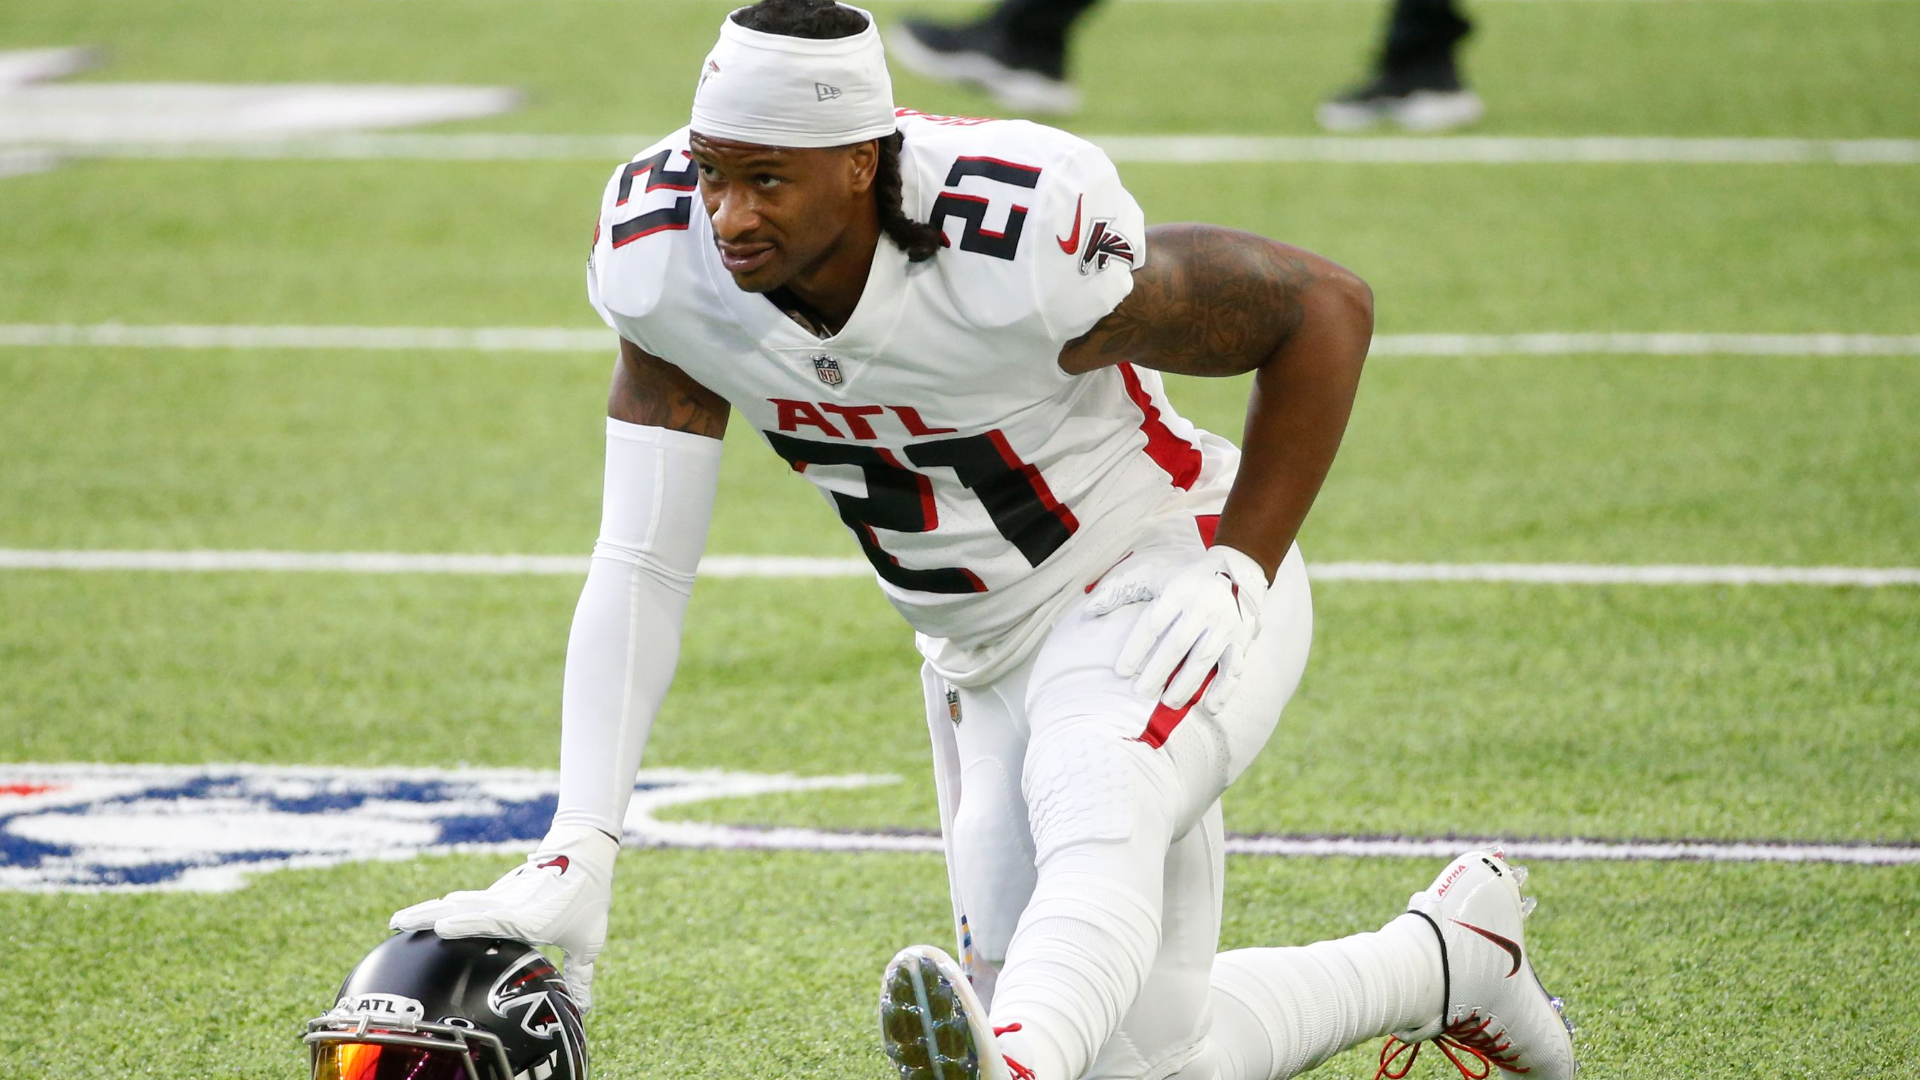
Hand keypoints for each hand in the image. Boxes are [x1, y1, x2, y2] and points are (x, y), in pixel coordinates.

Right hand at [391, 824, 618, 1010]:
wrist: (586, 853)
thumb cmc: (590, 897)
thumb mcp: (589, 940)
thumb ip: (580, 974)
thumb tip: (583, 1008)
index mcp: (529, 916)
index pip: (493, 919)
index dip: (468, 923)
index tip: (442, 927)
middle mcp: (509, 904)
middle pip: (462, 908)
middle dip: (429, 916)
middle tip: (397, 922)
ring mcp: (501, 896)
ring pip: (459, 903)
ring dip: (429, 909)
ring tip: (399, 919)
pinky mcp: (500, 893)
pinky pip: (469, 902)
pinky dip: (448, 907)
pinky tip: (433, 911)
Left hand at [1091, 544, 1268, 712]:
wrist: (1237, 571)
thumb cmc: (1184, 580)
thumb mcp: (1151, 575)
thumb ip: (1119, 589)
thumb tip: (1089, 610)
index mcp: (1178, 591)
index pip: (1153, 623)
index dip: (1135, 649)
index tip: (1121, 671)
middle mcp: (1203, 607)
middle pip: (1177, 644)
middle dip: (1158, 671)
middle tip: (1140, 692)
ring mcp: (1225, 624)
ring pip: (1204, 658)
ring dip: (1186, 684)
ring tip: (1167, 702)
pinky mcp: (1241, 639)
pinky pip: (1235, 667)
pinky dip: (1224, 689)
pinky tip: (1210, 707)